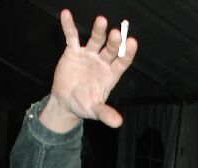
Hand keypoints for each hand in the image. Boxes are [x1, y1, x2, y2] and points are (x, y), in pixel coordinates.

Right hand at [39, 9, 137, 130]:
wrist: (65, 102)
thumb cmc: (84, 105)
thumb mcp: (94, 110)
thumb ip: (105, 114)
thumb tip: (118, 123)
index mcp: (110, 74)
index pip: (122, 61)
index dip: (128, 53)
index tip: (132, 42)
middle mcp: (102, 62)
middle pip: (111, 49)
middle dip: (114, 42)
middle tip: (116, 34)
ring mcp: (88, 55)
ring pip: (96, 40)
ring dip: (98, 31)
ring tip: (101, 21)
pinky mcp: (73, 52)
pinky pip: (72, 37)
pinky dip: (69, 26)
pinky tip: (66, 14)